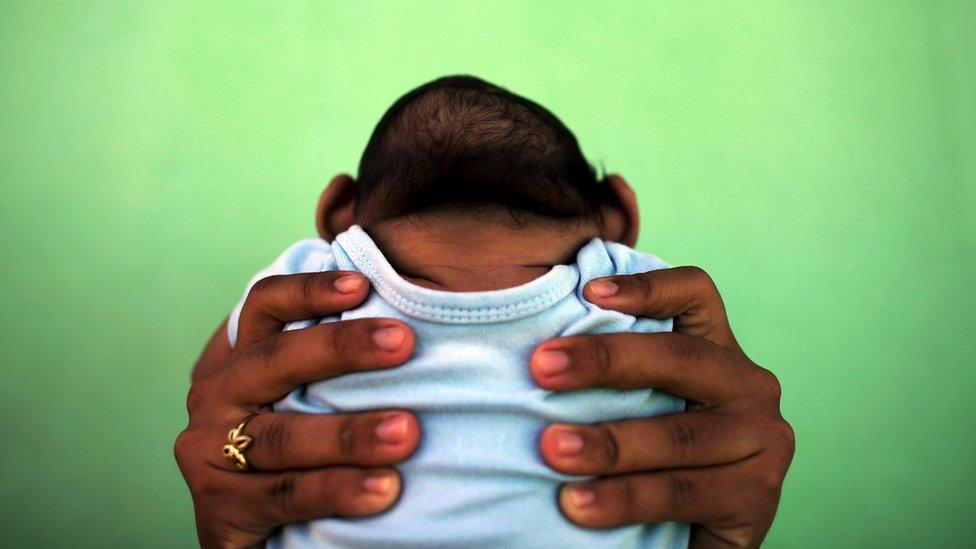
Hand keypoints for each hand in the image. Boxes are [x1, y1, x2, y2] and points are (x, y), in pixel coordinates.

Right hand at [174, 271, 420, 547]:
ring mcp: (209, 452)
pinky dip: (337, 490)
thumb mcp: (306, 400)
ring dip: (349, 434)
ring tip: (407, 432)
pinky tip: (385, 489)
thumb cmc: (301, 452)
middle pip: (276, 361)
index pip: (265, 308)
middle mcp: (218, 398)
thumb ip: (337, 368)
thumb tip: (414, 325)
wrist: (258, 534)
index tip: (362, 285)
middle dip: (341, 348)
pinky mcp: (220, 507)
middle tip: (403, 342)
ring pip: (284, 436)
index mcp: (242, 361)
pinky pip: (285, 494)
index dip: (308, 290)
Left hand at [532, 267, 794, 547]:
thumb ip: (613, 378)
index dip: (647, 286)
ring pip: (678, 434)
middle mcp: (748, 385)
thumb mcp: (639, 406)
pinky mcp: (758, 497)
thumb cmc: (650, 458)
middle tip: (542, 368)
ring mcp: (762, 440)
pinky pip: (682, 492)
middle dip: (605, 359)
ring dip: (608, 442)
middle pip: (680, 357)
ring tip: (552, 449)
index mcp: (716, 350)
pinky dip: (626, 498)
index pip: (694, 294)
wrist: (690, 536)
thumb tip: (534, 354)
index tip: (588, 292)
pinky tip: (580, 505)